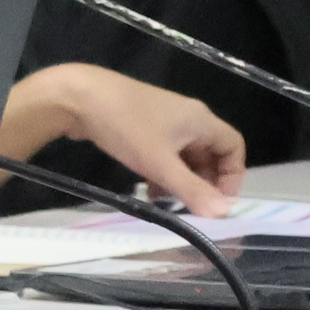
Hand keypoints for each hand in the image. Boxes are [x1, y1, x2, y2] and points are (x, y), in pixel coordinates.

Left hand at [0, 65, 245, 216]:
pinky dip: (160, 171)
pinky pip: (161, 151)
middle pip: (208, 153)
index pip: (233, 147)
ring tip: (165, 203)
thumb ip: (191, 189)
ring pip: (182, 155)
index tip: (217, 200)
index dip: (232, 175)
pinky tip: (146, 189)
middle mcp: (186, 117)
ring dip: (178, 179)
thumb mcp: (160, 163)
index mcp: (200, 120)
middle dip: (201, 181)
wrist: (75, 96)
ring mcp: (162, 119)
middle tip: (189, 207)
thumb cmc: (125, 126)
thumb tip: (224, 213)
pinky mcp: (139, 124)